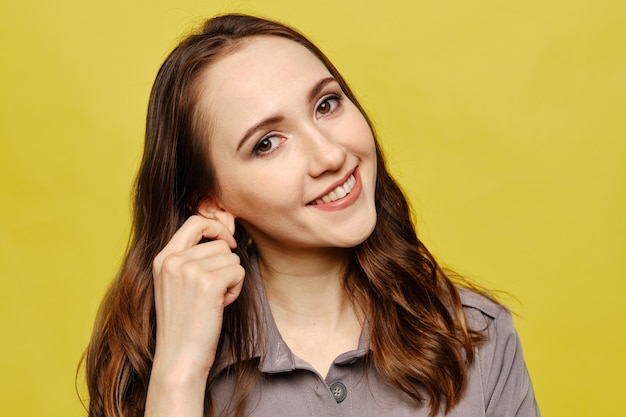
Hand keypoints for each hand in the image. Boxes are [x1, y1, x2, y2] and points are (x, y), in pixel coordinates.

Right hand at [150, 215, 244, 384]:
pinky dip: (236, 290)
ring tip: (213, 301)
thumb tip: (223, 236)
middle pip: (220, 244)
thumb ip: (190, 258)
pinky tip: (220, 306)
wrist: (179, 358)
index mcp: (162, 258)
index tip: (227, 243)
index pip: (194, 221)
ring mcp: (190, 270)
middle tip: (212, 292)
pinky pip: (238, 272)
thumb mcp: (176, 284)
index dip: (217, 228)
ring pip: (232, 258)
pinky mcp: (209, 283)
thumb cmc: (184, 324)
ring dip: (230, 280)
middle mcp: (173, 260)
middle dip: (225, 266)